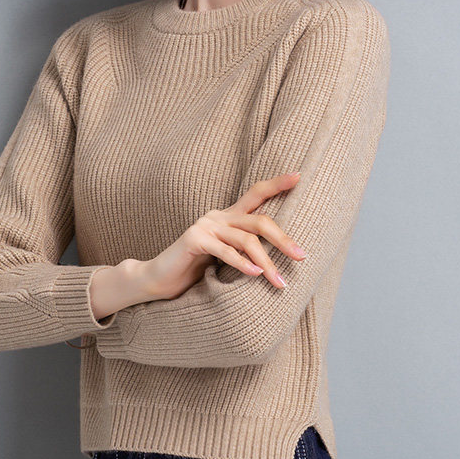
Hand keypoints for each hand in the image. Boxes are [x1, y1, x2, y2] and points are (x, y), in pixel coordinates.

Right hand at [140, 172, 306, 301]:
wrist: (158, 278)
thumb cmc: (195, 269)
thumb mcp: (226, 256)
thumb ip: (245, 248)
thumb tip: (281, 255)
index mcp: (228, 216)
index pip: (256, 194)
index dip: (277, 184)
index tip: (298, 176)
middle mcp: (218, 216)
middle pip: (260, 220)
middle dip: (283, 239)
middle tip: (301, 256)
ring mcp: (206, 226)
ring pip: (246, 240)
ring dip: (266, 263)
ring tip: (280, 282)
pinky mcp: (194, 240)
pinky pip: (225, 251)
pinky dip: (242, 264)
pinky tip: (256, 274)